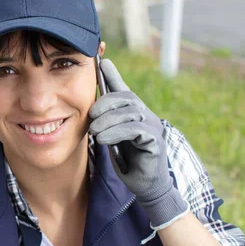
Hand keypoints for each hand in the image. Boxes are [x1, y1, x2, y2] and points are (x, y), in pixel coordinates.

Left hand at [88, 59, 187, 229]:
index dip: (112, 75)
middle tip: (90, 116)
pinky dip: (116, 132)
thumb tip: (89, 111)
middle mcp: (145, 114)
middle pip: (125, 97)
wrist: (144, 184)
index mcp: (133, 112)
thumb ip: (104, 122)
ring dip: (107, 121)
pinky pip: (135, 129)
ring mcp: (152, 126)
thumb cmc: (126, 159)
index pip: (122, 89)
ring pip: (128, 112)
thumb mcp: (110, 137)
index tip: (102, 62)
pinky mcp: (155, 140)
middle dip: (105, 104)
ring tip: (94, 132)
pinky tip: (103, 140)